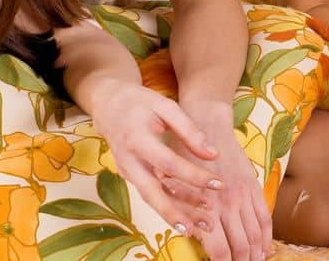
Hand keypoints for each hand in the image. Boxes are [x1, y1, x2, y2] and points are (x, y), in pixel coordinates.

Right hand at [86, 81, 220, 236]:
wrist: (108, 104)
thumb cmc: (140, 102)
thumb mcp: (166, 107)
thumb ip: (189, 130)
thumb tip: (213, 154)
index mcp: (137, 140)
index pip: (169, 164)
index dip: (194, 176)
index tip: (219, 183)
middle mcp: (129, 161)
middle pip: (153, 193)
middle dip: (178, 213)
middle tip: (204, 226)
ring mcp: (127, 171)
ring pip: (152, 199)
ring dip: (176, 214)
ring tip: (203, 226)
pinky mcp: (131, 176)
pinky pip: (151, 194)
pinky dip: (170, 205)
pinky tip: (190, 215)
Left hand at [172, 101, 271, 260]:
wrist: (205, 123)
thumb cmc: (182, 154)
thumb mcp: (173, 184)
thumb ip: (183, 211)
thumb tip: (193, 235)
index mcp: (206, 207)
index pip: (219, 248)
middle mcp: (227, 204)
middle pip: (241, 245)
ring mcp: (243, 195)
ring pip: (255, 234)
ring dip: (255, 254)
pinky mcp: (252, 185)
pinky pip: (264, 216)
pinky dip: (266, 235)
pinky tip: (265, 248)